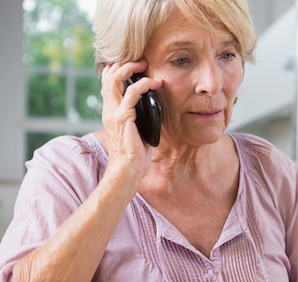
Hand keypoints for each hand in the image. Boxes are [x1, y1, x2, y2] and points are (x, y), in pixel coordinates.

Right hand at [99, 61, 162, 179]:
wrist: (128, 168)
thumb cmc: (134, 152)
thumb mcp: (135, 129)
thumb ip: (137, 115)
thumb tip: (150, 105)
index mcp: (110, 110)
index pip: (107, 82)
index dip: (117, 68)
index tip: (135, 64)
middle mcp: (108, 108)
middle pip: (108, 75)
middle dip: (124, 63)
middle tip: (141, 60)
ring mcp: (114, 112)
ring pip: (115, 79)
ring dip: (131, 68)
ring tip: (145, 65)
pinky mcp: (123, 117)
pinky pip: (132, 93)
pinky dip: (143, 84)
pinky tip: (154, 83)